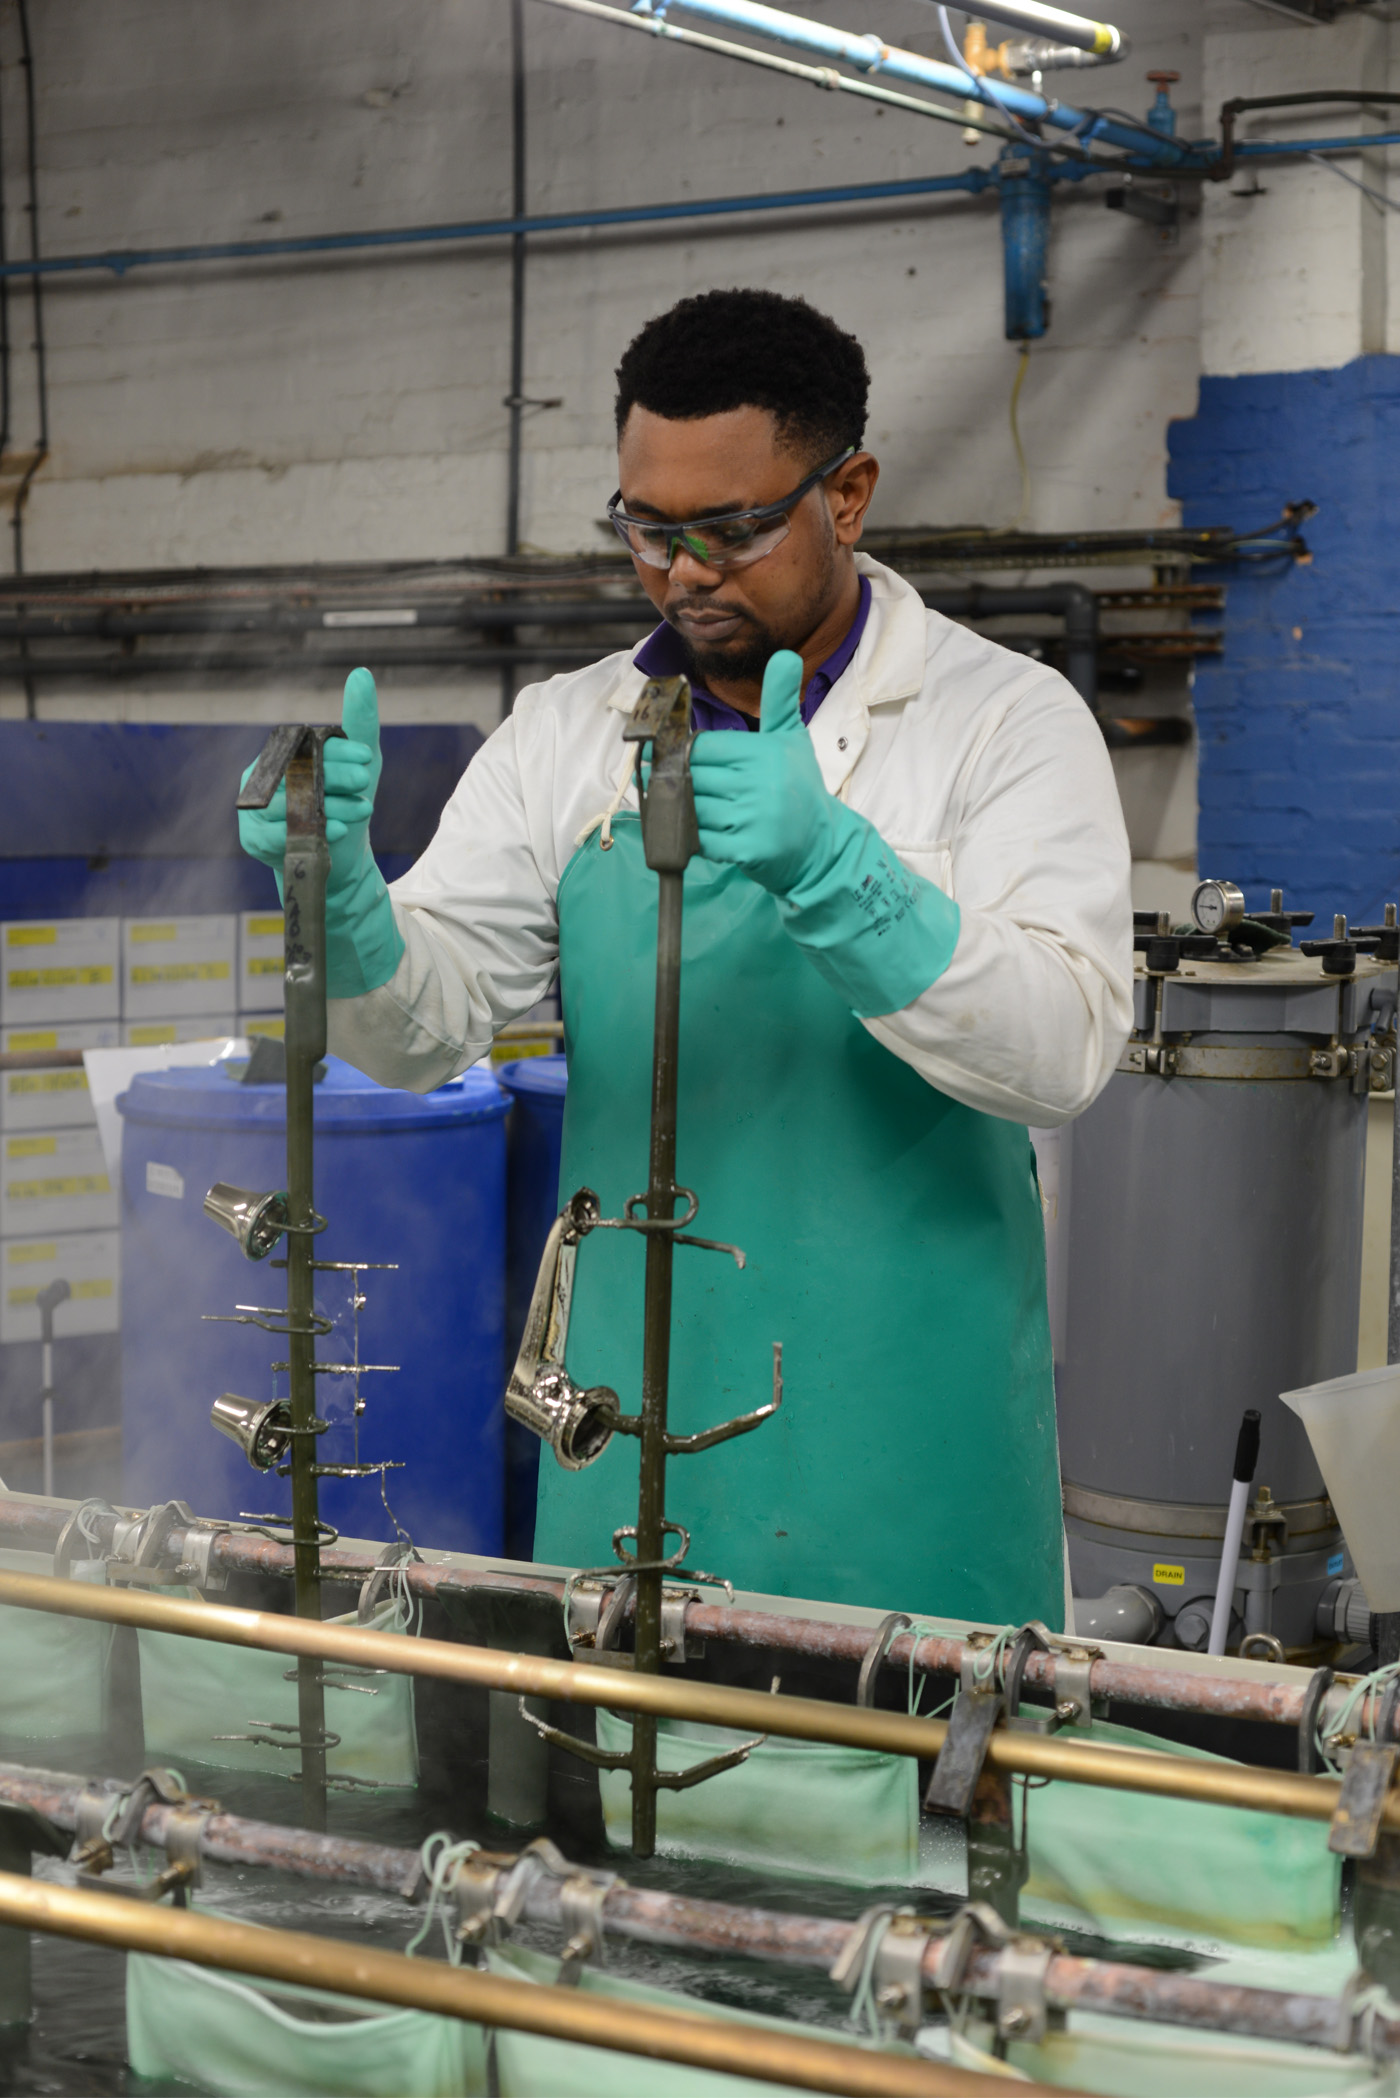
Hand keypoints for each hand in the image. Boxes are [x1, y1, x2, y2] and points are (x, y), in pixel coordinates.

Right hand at [238, 667, 381, 892]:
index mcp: (283, 752)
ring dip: (328, 806)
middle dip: (334, 775)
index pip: (305, 745)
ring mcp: (255, 808)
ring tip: (361, 809)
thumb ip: (359, 721)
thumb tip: (361, 674)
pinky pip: (276, 834)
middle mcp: (263, 776)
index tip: (368, 756)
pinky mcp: (254, 838)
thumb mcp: (358, 761)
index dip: (337, 750)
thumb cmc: (346, 800)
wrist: (341, 855)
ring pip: (287, 803)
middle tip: (364, 780)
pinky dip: (308, 832)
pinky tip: (336, 829)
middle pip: (294, 772)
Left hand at [688, 651, 842, 897]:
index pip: (702, 748)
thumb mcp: (792, 739)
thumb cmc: (800, 788)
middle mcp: (760, 784)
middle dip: (688, 785)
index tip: (696, 765)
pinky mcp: (747, 851)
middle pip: (693, 778)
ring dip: (690, 813)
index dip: (691, 756)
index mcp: (766, 753)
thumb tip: (785, 655)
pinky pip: (702, 841)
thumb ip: (780, 699)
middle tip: (697, 791)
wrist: (821, 845)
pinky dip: (699, 840)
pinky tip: (716, 834)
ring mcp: (753, 820)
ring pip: (693, 810)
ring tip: (706, 812)